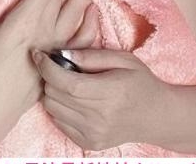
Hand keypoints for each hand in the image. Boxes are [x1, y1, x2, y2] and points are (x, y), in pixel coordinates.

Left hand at [32, 47, 168, 150]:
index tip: (38, 53)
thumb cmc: (141, 82)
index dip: (47, 67)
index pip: (67, 83)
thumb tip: (63, 53)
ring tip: (65, 81)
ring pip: (53, 109)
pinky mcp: (89, 143)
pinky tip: (72, 98)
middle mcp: (99, 118)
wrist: (157, 116)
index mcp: (109, 93)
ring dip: (52, 92)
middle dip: (49, 75)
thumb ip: (92, 55)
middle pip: (55, 95)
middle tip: (56, 64)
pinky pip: (59, 122)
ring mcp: (93, 133)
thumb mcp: (123, 59)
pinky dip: (59, 107)